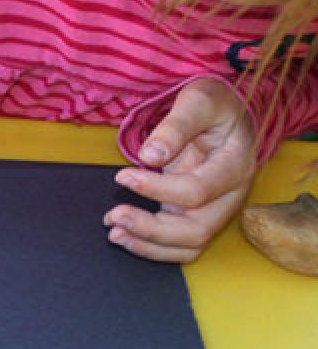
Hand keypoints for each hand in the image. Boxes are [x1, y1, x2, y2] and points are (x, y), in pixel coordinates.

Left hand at [104, 78, 256, 261]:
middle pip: (196, 229)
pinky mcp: (200, 216)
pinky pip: (182, 246)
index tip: (122, 177)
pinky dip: (153, 248)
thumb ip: (176, 126)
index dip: (156, 189)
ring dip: (149, 245)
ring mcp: (217, 210)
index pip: (196, 190)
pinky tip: (126, 237)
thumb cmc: (215, 106)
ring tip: (114, 233)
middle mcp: (231, 195)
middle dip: (151, 229)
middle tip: (114, 216)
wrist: (228, 114)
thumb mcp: (199, 100)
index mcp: (235, 165)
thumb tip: (151, 155)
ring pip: (189, 246)